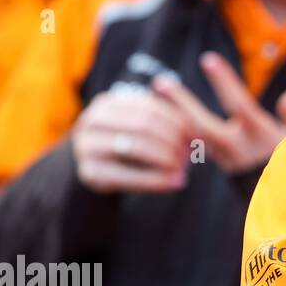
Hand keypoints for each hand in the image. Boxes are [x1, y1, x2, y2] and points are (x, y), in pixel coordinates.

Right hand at [72, 89, 190, 193]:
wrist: (97, 170)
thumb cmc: (126, 144)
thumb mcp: (140, 127)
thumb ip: (163, 122)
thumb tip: (199, 130)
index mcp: (108, 103)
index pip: (151, 107)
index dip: (178, 121)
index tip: (198, 136)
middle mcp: (92, 120)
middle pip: (144, 125)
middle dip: (173, 140)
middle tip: (192, 154)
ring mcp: (86, 146)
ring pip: (137, 147)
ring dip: (167, 158)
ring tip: (185, 168)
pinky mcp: (88, 172)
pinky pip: (128, 176)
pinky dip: (157, 180)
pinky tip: (176, 183)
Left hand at [153, 52, 285, 174]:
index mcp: (260, 136)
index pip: (238, 105)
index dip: (223, 81)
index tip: (208, 59)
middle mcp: (238, 149)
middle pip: (202, 125)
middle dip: (182, 103)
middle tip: (160, 81)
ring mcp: (226, 159)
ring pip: (193, 137)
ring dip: (174, 116)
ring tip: (154, 95)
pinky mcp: (222, 164)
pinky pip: (194, 146)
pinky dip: (178, 131)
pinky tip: (165, 116)